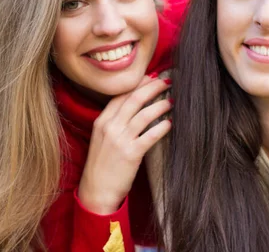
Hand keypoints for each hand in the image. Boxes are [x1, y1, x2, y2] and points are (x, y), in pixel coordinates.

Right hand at [77, 74, 171, 213]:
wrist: (96, 191)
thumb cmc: (102, 165)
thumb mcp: (101, 138)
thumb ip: (114, 122)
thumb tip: (135, 107)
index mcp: (101, 121)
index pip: (121, 95)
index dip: (138, 84)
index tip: (151, 77)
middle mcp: (110, 127)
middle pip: (134, 99)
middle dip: (152, 87)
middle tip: (166, 81)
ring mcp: (120, 140)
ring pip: (144, 114)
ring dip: (161, 105)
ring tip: (172, 100)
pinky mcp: (131, 153)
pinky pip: (151, 135)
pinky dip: (162, 127)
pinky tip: (171, 123)